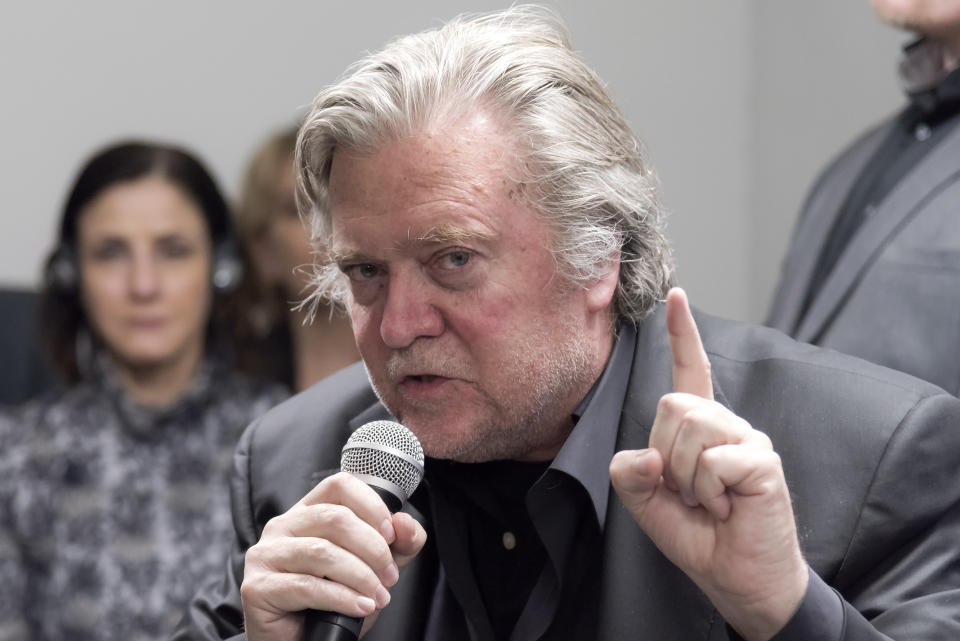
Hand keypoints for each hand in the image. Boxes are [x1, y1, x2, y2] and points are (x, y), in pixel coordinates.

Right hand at [240, 472, 426, 640]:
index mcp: (307, 512)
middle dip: (373, 548)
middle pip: (335, 518)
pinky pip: (306, 586)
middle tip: (389, 576)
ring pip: (322, 551)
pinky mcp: (257, 587)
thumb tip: (405, 523)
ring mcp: (266, 555)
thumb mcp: (374, 568)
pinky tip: (359, 607)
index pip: (340, 485)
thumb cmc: (332, 603)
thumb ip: (398, 544)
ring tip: (377, 596)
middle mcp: (282, 526)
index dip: (371, 506)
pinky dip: (342, 598)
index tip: (391, 535)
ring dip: (360, 576)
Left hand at [609, 288, 807, 640]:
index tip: (674, 296)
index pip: (690, 372)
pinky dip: (708, 491)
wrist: (738, 580)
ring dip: (686, 477)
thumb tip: (644, 454)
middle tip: (688, 493)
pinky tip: (727, 507)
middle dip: (666, 457)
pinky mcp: (763, 461)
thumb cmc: (698, 537)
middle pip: (673, 405)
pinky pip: (714, 460)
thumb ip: (631, 475)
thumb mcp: (648, 506)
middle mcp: (726, 425)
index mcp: (698, 429)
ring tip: (708, 500)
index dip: (682, 335)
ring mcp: (747, 440)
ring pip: (691, 427)